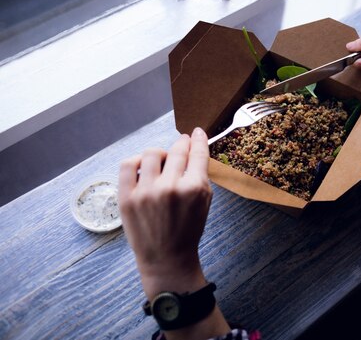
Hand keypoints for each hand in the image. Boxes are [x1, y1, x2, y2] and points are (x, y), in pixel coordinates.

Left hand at [119, 127, 211, 298]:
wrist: (166, 257)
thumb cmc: (188, 229)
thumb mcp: (204, 202)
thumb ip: (201, 175)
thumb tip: (194, 148)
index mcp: (194, 189)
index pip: (197, 154)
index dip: (197, 139)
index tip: (195, 132)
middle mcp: (170, 188)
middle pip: (176, 150)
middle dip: (181, 144)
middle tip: (182, 143)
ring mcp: (146, 192)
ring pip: (151, 153)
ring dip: (159, 153)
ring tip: (162, 161)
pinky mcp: (126, 198)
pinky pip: (128, 165)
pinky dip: (135, 161)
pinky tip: (142, 167)